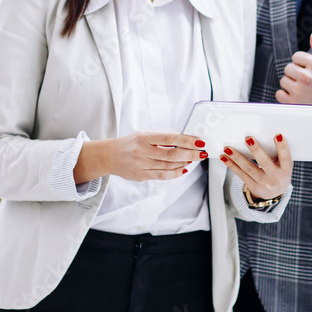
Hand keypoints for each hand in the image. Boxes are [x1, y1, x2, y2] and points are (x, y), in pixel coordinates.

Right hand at [77, 131, 205, 182]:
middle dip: (190, 154)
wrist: (109, 156)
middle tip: (202, 153)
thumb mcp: (143, 135)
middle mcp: (142, 151)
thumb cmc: (130, 143)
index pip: (169, 138)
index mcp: (143, 137)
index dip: (186, 140)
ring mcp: (141, 165)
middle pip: (171, 154)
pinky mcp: (141, 176)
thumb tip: (184, 141)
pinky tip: (183, 169)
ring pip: (168, 166)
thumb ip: (161, 138)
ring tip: (194, 159)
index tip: (198, 141)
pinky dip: (175, 173)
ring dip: (184, 163)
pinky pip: (162, 176)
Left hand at [221, 134, 292, 199]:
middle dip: (256, 150)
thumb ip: (277, 153)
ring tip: (228, 149)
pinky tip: (224, 157)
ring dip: (237, 158)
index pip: (285, 157)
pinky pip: (241, 174)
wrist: (275, 193)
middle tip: (248, 139)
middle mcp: (275, 177)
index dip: (282, 147)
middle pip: (264, 163)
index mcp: (286, 169)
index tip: (278, 136)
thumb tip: (263, 136)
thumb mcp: (283, 164)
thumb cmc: (279, 172)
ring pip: (249, 169)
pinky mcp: (253, 186)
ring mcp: (263, 183)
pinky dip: (231, 165)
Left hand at [275, 32, 311, 105]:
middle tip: (306, 81)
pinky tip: (296, 97)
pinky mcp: (292, 102)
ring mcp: (298, 90)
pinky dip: (285, 95)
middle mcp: (306, 77)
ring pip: (283, 80)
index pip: (296, 56)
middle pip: (288, 68)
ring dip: (290, 84)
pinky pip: (279, 93)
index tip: (308, 70)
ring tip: (303, 90)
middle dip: (295, 73)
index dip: (301, 63)